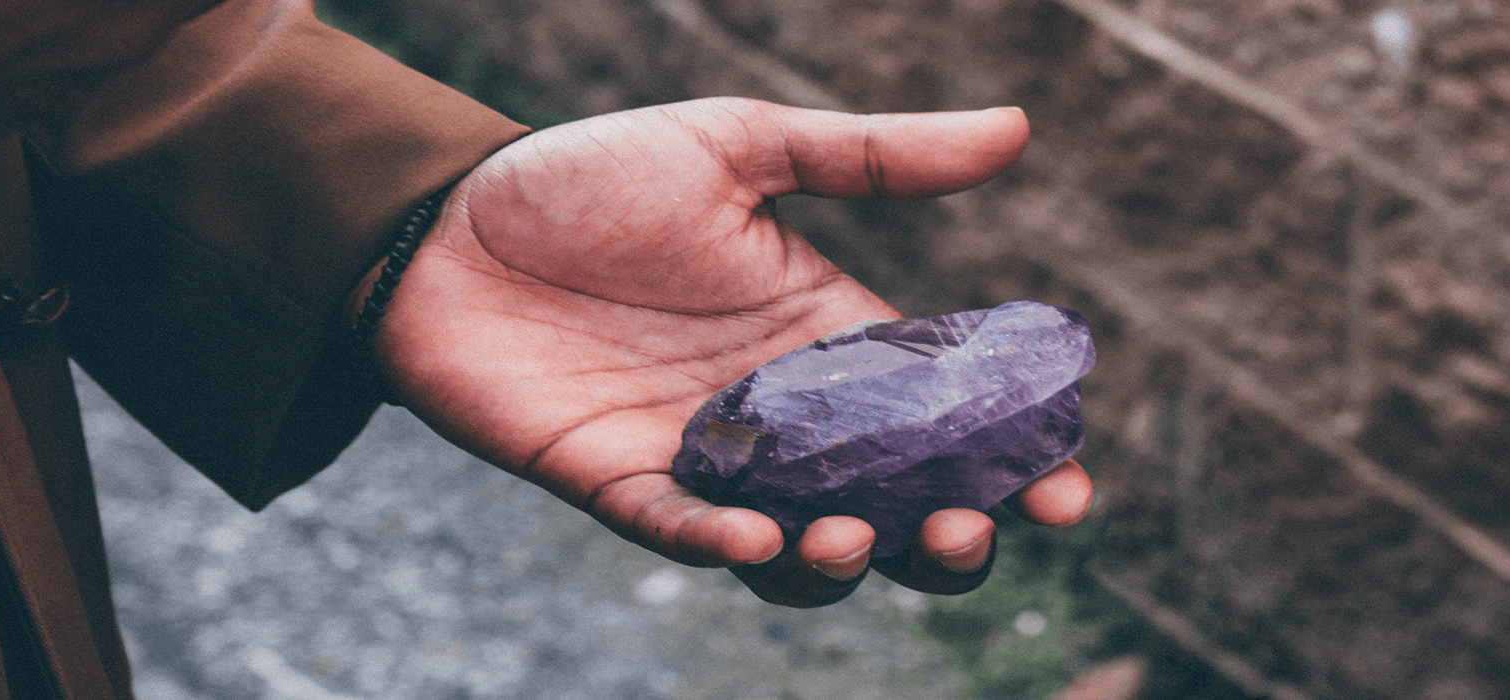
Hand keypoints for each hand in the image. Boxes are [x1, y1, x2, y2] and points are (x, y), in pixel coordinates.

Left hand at [370, 97, 1092, 606]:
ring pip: (804, 552)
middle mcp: (786, 417)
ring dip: (847, 563)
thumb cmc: (588, 177)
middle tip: (970, 523)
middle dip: (951, 534)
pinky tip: (755, 540)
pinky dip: (724, 550)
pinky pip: (684, 537)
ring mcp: (709, 460)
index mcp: (832, 339)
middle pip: (898, 508)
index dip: (1017, 458)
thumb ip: (872, 157)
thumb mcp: (738, 147)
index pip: (951, 417)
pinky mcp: (621, 485)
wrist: (442, 216)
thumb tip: (1018, 129)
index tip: (1067, 484)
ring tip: (859, 537)